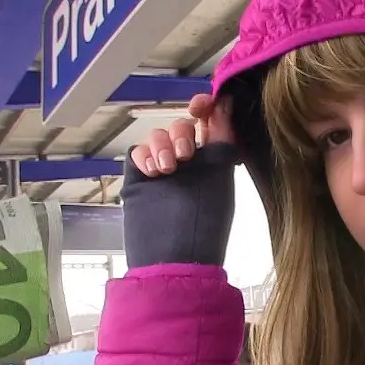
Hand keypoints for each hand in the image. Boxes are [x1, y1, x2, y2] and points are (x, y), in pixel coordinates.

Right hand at [120, 94, 238, 268]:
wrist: (172, 260)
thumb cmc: (205, 225)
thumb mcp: (220, 178)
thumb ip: (221, 141)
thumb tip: (227, 104)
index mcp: (214, 161)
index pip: (209, 121)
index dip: (204, 107)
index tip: (199, 107)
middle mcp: (189, 164)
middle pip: (181, 126)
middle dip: (180, 133)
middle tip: (184, 156)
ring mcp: (163, 172)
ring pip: (157, 136)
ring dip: (161, 145)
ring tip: (167, 170)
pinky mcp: (139, 181)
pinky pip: (137, 152)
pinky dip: (144, 156)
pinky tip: (152, 173)